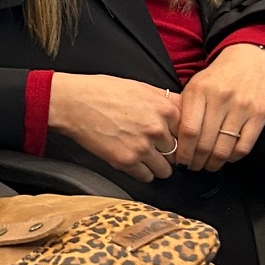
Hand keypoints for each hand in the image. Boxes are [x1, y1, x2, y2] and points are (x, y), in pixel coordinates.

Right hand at [48, 72, 182, 183]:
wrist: (74, 103)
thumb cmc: (103, 91)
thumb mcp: (142, 87)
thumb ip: (165, 101)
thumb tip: (182, 112)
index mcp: (165, 108)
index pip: (189, 132)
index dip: (180, 136)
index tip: (174, 139)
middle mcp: (158, 129)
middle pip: (178, 152)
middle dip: (168, 151)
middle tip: (155, 147)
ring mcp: (143, 147)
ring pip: (166, 169)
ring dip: (158, 165)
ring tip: (146, 156)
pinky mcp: (126, 161)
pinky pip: (147, 177)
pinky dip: (143, 172)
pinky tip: (134, 161)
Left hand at [175, 44, 264, 171]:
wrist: (252, 58)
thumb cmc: (219, 76)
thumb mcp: (196, 85)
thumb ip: (186, 109)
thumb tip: (175, 140)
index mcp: (199, 91)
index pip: (188, 131)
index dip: (183, 152)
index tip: (180, 161)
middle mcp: (220, 99)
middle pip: (205, 143)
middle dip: (196, 162)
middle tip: (193, 167)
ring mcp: (242, 108)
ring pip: (224, 149)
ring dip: (213, 164)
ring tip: (208, 165)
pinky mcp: (259, 115)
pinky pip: (244, 147)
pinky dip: (232, 158)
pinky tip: (225, 157)